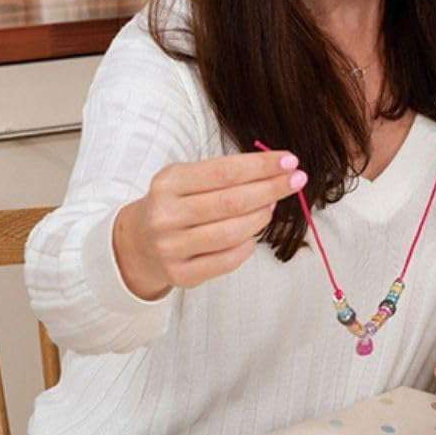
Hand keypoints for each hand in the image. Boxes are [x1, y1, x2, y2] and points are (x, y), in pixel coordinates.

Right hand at [113, 150, 306, 299]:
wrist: (138, 243)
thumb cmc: (176, 204)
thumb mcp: (188, 179)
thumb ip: (226, 175)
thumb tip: (277, 172)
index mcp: (167, 183)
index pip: (225, 171)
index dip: (261, 166)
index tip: (290, 160)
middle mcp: (165, 215)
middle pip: (233, 201)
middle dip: (272, 189)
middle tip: (297, 179)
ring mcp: (171, 247)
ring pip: (234, 232)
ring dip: (262, 217)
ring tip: (272, 206)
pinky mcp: (181, 274)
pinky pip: (229, 259)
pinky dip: (248, 244)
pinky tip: (252, 233)